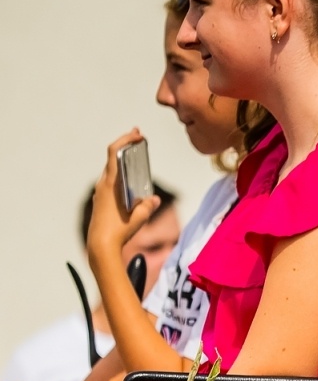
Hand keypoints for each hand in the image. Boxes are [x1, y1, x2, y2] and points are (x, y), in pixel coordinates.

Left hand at [86, 131, 161, 273]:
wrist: (100, 245)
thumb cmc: (118, 231)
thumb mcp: (138, 218)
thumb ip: (147, 205)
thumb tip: (153, 199)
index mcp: (111, 184)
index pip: (114, 152)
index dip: (125, 140)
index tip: (136, 134)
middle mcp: (103, 185)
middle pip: (113, 159)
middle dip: (126, 147)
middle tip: (138, 138)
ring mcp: (101, 193)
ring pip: (112, 171)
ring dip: (124, 163)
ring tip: (137, 158)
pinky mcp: (101, 201)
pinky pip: (112, 183)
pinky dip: (122, 177)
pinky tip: (132, 183)